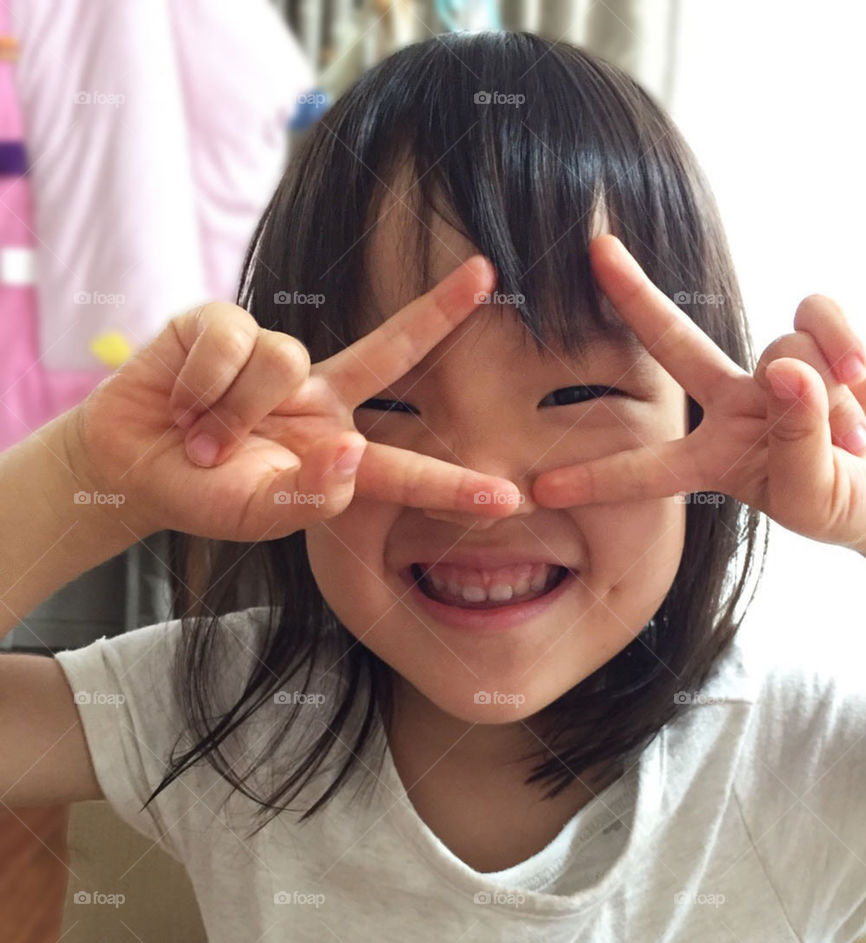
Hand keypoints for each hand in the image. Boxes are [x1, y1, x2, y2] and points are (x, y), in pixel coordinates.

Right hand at [63, 256, 521, 543]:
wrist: (128, 465)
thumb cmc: (201, 495)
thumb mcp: (255, 516)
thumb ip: (308, 498)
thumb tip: (354, 449)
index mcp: (336, 452)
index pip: (405, 468)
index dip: (454, 484)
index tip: (509, 498)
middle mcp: (319, 397)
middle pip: (392, 349)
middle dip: (439, 311)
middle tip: (488, 276)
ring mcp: (275, 358)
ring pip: (284, 360)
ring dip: (233, 410)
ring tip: (198, 435)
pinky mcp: (225, 324)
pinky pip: (233, 339)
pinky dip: (201, 382)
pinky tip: (179, 401)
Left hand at [532, 235, 865, 560]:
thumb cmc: (850, 506)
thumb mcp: (816, 497)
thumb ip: (798, 442)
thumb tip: (787, 371)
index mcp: (716, 458)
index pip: (648, 469)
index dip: (599, 477)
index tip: (540, 489)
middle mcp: (733, 403)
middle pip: (672, 341)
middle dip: (633, 295)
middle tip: (593, 249)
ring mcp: (775, 365)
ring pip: (782, 348)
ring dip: (827, 397)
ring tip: (857, 440)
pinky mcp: (821, 334)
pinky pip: (819, 315)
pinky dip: (846, 344)